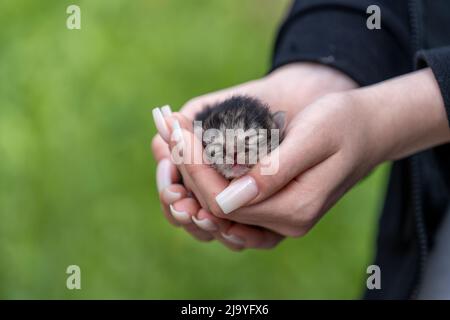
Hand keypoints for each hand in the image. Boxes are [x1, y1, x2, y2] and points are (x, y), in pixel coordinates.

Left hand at [164, 68, 449, 238]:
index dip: (196, 169)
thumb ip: (273, 173)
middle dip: (187, 171)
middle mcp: (285, 223)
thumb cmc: (344, 124)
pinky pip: (230, 207)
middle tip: (168, 132)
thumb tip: (225, 200)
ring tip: (173, 145)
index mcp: (294, 210)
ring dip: (191, 180)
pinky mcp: (274, 207)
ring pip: (218, 213)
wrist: (368, 130)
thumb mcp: (313, 138)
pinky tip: (193, 161)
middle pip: (216, 209)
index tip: (177, 133)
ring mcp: (279, 219)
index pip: (225, 202)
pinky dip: (207, 184)